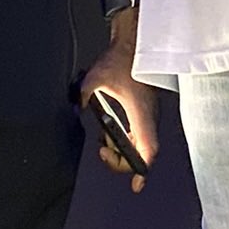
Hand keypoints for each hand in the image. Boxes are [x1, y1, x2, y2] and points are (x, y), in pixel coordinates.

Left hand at [80, 46, 159, 193]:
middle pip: (144, 152)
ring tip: (102, 144)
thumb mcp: (95, 78)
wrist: (135, 44)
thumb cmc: (120, 60)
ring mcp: (149, 114)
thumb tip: (80, 107)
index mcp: (140, 113)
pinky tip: (108, 133)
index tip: (136, 184)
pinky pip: (139, 134)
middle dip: (123, 160)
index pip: (147, 149)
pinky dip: (125, 140)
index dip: (142, 169)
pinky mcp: (145, 110)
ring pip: (141, 144)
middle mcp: (149, 117)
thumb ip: (85, 97)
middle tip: (102, 153)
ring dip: (122, 149)